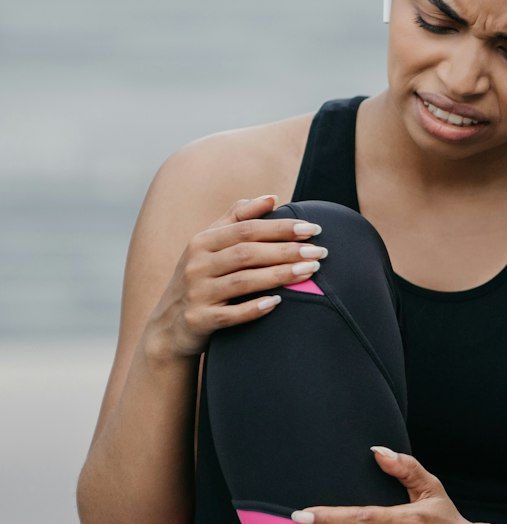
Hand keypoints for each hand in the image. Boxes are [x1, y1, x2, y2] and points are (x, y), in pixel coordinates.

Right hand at [147, 193, 328, 359]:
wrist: (170, 325)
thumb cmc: (201, 278)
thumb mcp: (210, 246)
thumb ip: (237, 219)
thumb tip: (271, 197)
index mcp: (202, 242)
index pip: (246, 229)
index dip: (280, 228)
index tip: (313, 228)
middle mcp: (196, 265)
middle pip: (247, 253)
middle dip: (286, 251)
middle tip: (320, 252)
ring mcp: (197, 293)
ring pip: (242, 281)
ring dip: (279, 275)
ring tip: (310, 271)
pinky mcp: (199, 320)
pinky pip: (230, 314)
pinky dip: (254, 308)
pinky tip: (278, 302)